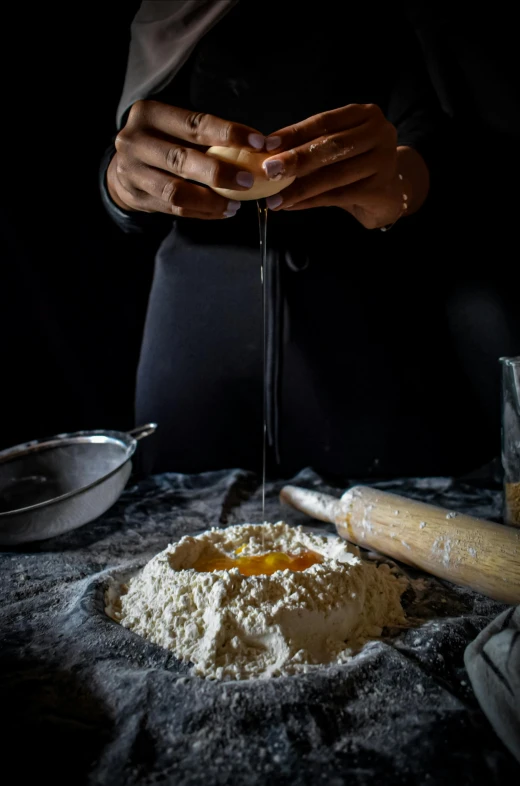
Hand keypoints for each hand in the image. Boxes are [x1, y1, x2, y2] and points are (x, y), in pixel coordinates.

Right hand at [107, 100, 265, 219]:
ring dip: (211, 200)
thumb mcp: (174, 126)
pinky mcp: (136, 197)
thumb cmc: (162, 141)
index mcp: (149, 114)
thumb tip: (255, 146)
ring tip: (236, 204)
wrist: (123, 166)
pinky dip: (202, 212)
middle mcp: (135, 141)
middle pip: (182, 160)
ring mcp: (132, 171)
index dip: (228, 133)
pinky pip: (175, 209)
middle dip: (220, 172)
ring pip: (176, 191)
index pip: (194, 124)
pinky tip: (222, 211)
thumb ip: (204, 134)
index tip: (258, 142)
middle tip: (249, 181)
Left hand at [262, 104, 428, 228]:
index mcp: (365, 115)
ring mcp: (384, 161)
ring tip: (275, 198)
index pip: (324, 122)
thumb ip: (311, 145)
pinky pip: (338, 196)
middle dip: (297, 159)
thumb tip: (269, 152)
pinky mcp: (379, 189)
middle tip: (269, 171)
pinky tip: (291, 205)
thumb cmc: (355, 165)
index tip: (267, 145)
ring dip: (300, 188)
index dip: (295, 133)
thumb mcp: (337, 147)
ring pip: (334, 175)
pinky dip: (311, 201)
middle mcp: (379, 133)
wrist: (388, 193)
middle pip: (331, 146)